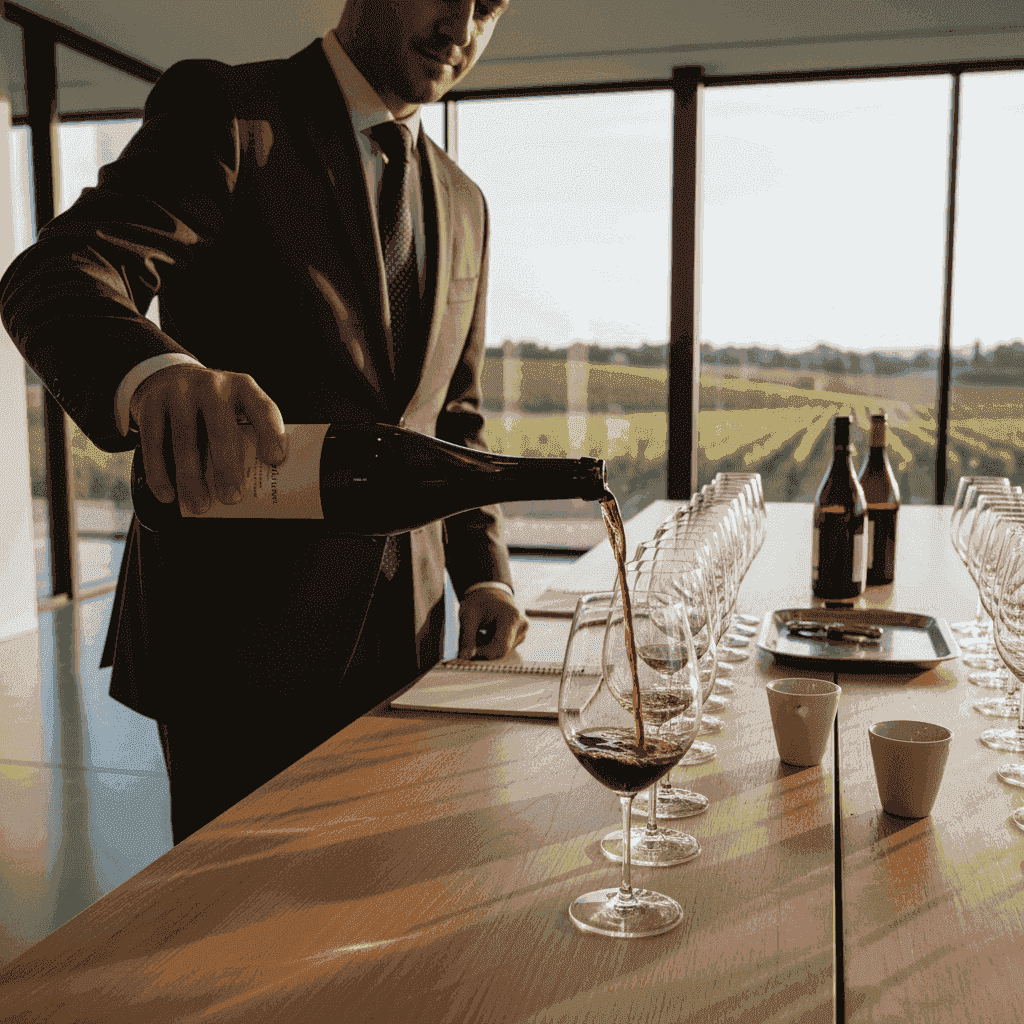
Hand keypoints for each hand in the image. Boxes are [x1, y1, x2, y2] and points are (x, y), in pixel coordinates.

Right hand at [130, 364, 287, 514]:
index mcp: (243, 387)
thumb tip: (260, 487)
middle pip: (221, 430)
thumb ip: (247, 436)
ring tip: (200, 506)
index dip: (271, 433)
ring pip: (184, 441)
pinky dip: (159, 473)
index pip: (262, 408)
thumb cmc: (213, 407)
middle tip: (232, 499)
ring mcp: (178, 391)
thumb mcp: (235, 408)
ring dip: (191, 479)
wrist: (167, 375)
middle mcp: (212, 385)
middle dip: (227, 468)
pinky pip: (153, 443)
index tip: (275, 460)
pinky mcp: (150, 403)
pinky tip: (167, 495)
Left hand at [457, 588, 528, 659]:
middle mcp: (521, 626)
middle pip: (501, 651)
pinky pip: (503, 649)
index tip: (467, 652)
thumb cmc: (477, 603)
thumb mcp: (467, 616)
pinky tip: (485, 635)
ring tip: (478, 634)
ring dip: (486, 649)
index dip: (483, 654)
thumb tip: (465, 657)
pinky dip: (491, 647)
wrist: (488, 595)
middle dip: (483, 651)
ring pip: (501, 652)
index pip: (500, 648)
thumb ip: (466, 637)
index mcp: (511, 617)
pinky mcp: (520, 637)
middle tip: (469, 644)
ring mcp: (522, 632)